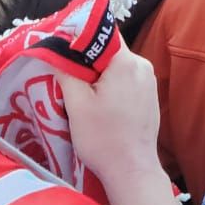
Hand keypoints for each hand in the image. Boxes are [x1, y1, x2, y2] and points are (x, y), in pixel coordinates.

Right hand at [59, 48, 163, 189]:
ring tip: (80, 95)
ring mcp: (148, 81)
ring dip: (97, 76)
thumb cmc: (103, 138)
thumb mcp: (76, 104)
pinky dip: (110, 87)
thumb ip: (66, 71)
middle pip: (109, 51)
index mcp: (126, 62)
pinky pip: (125, 80)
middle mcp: (142, 66)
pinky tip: (98, 106)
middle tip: (66, 77)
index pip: (102, 34)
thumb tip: (55, 50)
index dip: (79, 39)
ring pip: (116, 67)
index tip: (61, 51)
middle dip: (86, 61)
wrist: (131, 170)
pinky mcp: (149, 96)